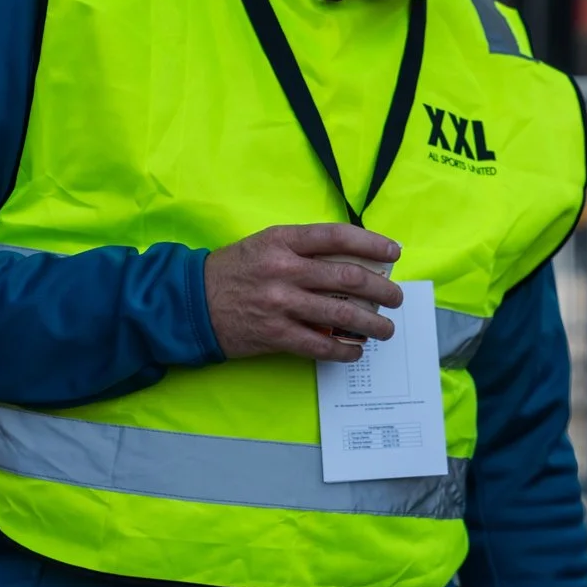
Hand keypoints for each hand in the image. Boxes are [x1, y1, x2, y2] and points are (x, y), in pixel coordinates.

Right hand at [204, 223, 403, 360]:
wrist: (190, 302)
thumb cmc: (234, 271)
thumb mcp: (266, 245)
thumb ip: (303, 250)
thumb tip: (352, 261)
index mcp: (283, 241)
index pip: (337, 236)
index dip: (372, 243)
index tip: (394, 252)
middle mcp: (284, 270)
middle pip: (349, 277)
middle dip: (382, 290)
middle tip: (395, 298)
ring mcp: (280, 304)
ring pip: (342, 314)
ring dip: (372, 324)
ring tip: (385, 329)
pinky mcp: (275, 334)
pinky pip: (320, 344)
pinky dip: (344, 350)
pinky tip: (355, 350)